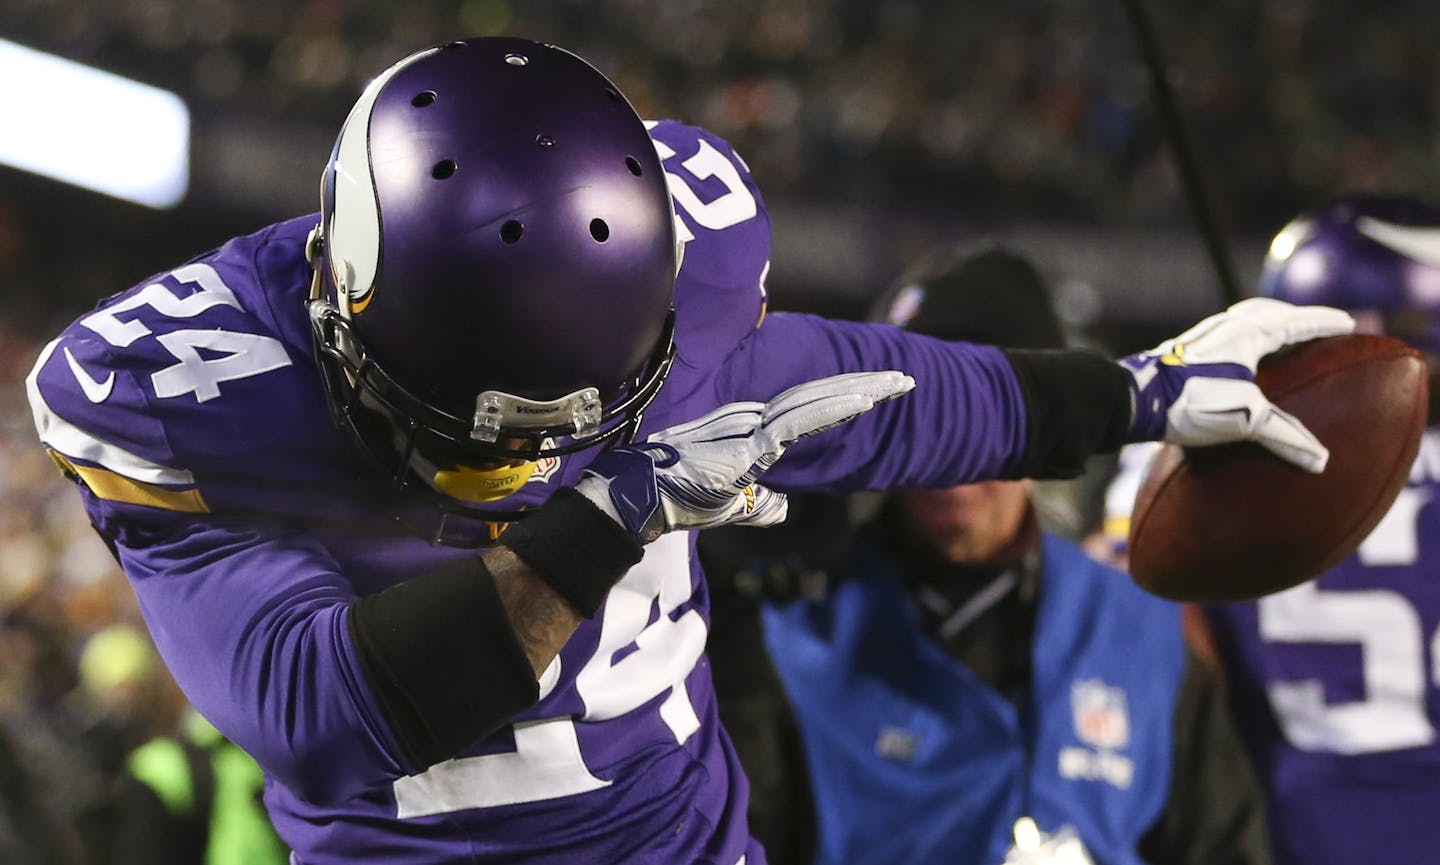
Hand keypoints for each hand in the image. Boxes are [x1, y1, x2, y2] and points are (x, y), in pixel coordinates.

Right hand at [576, 371, 914, 542]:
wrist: (641, 502)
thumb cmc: (677, 500)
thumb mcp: (730, 506)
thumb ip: (759, 505)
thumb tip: (782, 506)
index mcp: (753, 430)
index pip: (808, 409)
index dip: (844, 398)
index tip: (880, 391)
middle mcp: (754, 419)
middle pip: (819, 397)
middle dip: (865, 387)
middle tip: (906, 378)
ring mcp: (751, 427)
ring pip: (815, 402)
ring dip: (859, 392)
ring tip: (897, 384)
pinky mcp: (748, 444)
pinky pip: (798, 423)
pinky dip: (831, 411)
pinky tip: (863, 403)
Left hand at [1120, 297, 1354, 472]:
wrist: (1132, 399)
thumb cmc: (1188, 402)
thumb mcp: (1244, 419)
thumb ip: (1283, 436)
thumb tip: (1321, 460)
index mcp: (1247, 334)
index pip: (1295, 322)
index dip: (1322, 323)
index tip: (1348, 323)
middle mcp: (1224, 327)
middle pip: (1268, 311)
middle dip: (1296, 316)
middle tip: (1317, 324)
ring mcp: (1200, 337)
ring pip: (1242, 318)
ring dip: (1267, 322)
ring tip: (1281, 335)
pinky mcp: (1182, 351)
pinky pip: (1223, 334)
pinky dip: (1243, 337)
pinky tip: (1235, 358)